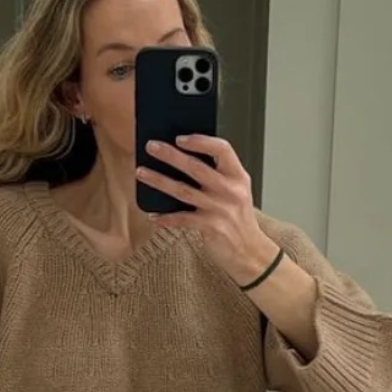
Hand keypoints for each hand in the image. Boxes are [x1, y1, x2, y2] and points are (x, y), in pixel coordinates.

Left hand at [136, 136, 275, 283]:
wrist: (250, 252)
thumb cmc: (239, 221)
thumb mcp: (237, 193)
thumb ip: (219, 177)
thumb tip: (185, 160)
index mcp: (238, 177)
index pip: (222, 149)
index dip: (201, 141)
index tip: (180, 138)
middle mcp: (230, 190)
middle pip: (196, 167)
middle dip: (170, 155)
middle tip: (151, 146)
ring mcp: (220, 209)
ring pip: (183, 191)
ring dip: (159, 181)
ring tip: (142, 173)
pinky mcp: (211, 227)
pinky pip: (182, 219)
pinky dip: (166, 218)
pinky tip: (153, 216)